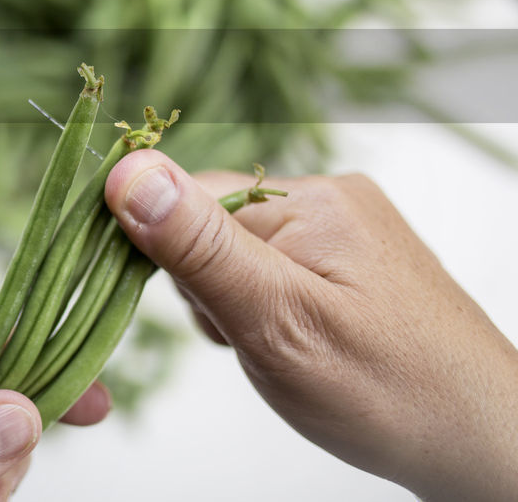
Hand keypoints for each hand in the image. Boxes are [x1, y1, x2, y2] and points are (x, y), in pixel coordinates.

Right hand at [105, 151, 517, 501]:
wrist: (484, 439)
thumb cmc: (388, 393)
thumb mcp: (275, 323)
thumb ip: (198, 247)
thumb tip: (128, 172)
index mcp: (309, 199)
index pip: (185, 197)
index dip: (170, 258)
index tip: (208, 313)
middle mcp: (327, 194)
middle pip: (207, 221)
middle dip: (207, 285)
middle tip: (252, 341)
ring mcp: (342, 223)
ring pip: (234, 246)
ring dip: (234, 298)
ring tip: (280, 348)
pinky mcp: (349, 253)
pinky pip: (268, 261)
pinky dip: (263, 302)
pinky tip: (295, 340)